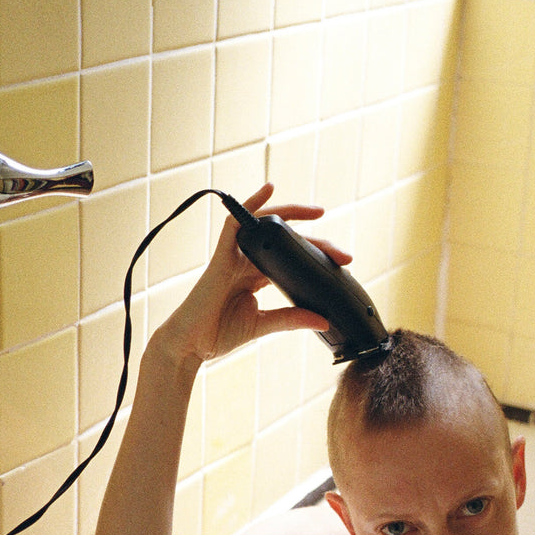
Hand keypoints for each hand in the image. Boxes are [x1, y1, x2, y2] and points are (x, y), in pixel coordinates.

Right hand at [156, 183, 351, 364]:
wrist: (190, 346)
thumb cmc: (217, 334)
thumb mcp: (263, 325)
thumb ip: (291, 319)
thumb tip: (323, 319)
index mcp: (255, 276)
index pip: (290, 257)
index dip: (315, 256)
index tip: (342, 262)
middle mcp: (245, 262)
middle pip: (284, 241)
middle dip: (315, 242)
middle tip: (343, 254)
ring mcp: (233, 257)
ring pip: (264, 225)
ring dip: (291, 214)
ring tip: (318, 212)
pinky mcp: (221, 257)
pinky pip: (234, 223)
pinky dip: (251, 203)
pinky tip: (268, 189)